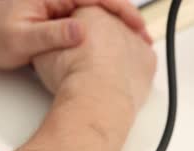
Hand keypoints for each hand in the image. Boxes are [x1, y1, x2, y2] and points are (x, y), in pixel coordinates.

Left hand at [0, 0, 150, 68]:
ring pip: (99, 7)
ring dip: (119, 22)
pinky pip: (91, 14)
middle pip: (102, 0)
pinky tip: (119, 38)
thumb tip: (81, 30)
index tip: (136, 24)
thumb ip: (52, 33)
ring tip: (138, 40)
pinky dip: (108, 26)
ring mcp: (60, 2)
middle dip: (126, 15)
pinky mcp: (62, 12)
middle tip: (144, 36)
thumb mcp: (22, 39)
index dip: (119, 8)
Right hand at [32, 7, 155, 114]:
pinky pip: (142, 61)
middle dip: (100, 42)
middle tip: (88, 63)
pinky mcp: (148, 60)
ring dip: (119, 54)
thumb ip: (53, 41)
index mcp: (91, 11)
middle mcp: (116, 22)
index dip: (78, 32)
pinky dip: (134, 68)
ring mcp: (135, 40)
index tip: (74, 50)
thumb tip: (50, 47)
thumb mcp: (45, 51)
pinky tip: (120, 80)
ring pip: (127, 44)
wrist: (97, 95)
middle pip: (109, 28)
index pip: (85, 16)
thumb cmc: (71, 73)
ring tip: (103, 75)